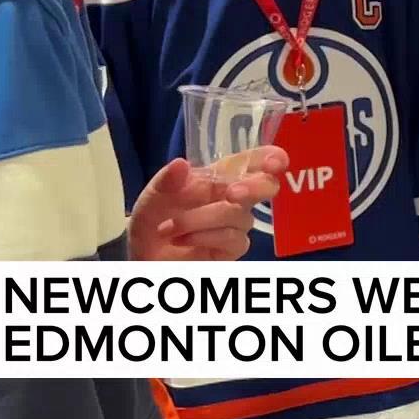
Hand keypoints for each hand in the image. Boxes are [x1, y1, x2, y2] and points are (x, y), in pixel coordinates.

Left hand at [128, 147, 288, 261]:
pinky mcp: (233, 249)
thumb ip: (165, 181)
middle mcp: (233, 198)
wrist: (143, 260)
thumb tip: (181, 164)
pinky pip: (234, 239)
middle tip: (234, 193)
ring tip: (169, 228)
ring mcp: (236, 224)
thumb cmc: (152, 222)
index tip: (275, 164)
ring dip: (201, 220)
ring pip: (239, 215)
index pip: (252, 161)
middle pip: (266, 186)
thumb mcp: (151, 198)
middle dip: (256, 187)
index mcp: (217, 177)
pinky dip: (204, 237)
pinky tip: (182, 240)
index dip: (271, 158)